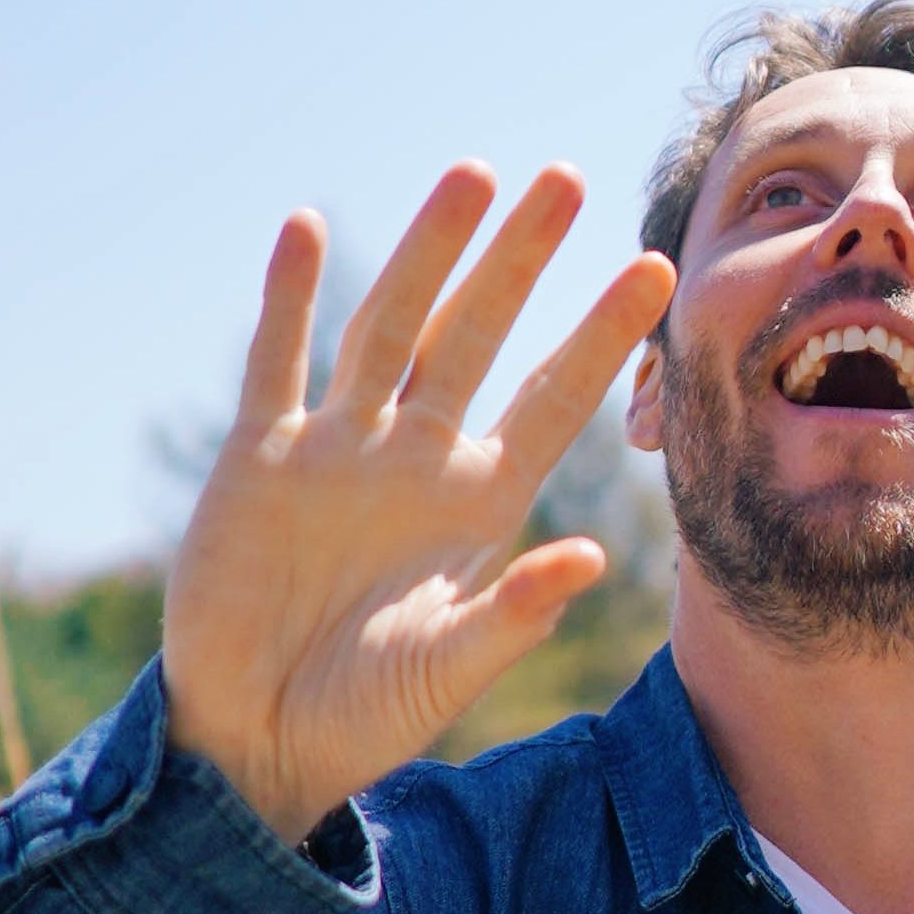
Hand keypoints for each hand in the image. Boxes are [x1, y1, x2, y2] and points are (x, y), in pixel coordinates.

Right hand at [164, 162, 675, 840]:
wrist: (255, 738)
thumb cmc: (365, 713)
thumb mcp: (448, 666)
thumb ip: (515, 612)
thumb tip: (594, 557)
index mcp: (477, 503)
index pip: (552, 399)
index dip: (601, 337)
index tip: (657, 269)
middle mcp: (415, 458)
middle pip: (477, 335)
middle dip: (520, 259)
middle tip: (570, 179)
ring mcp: (336, 449)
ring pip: (388, 328)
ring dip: (428, 253)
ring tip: (472, 175)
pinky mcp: (258, 460)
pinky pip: (278, 364)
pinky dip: (289, 299)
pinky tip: (307, 231)